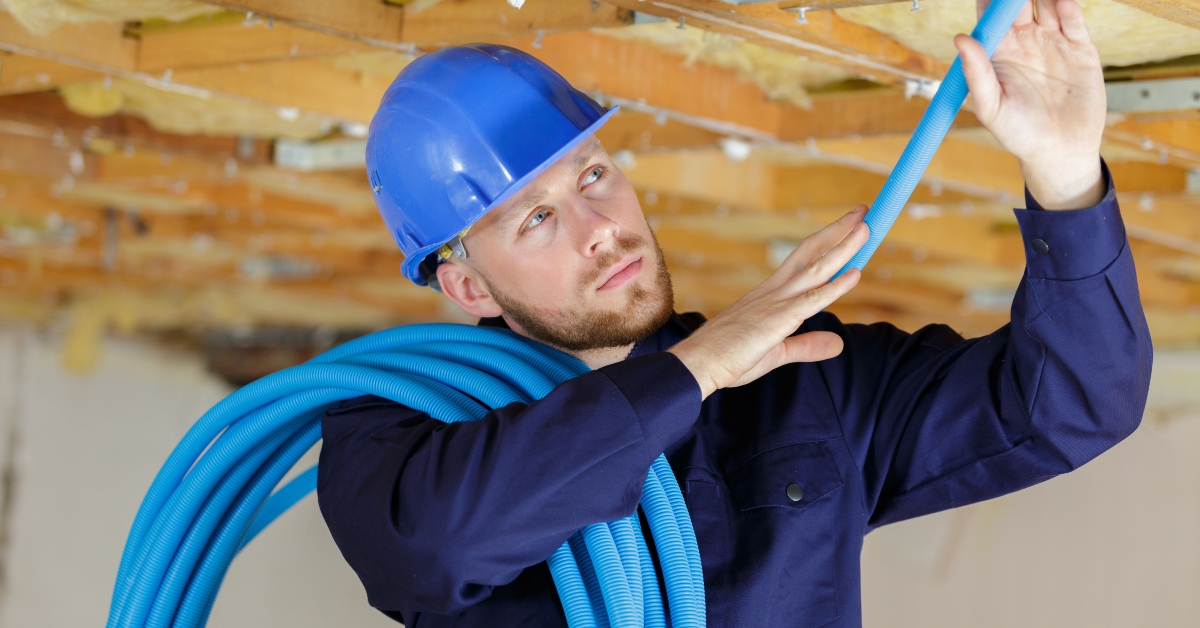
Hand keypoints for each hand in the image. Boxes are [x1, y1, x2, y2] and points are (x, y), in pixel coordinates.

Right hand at [667, 206, 867, 399]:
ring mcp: (776, 303)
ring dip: (844, 247)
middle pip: (812, 253)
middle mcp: (775, 291)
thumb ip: (807, 345)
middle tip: (863, 211)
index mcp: (771, 295)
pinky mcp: (777, 320)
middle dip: (839, 232)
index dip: (828, 243)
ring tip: (866, 227)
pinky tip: (855, 273)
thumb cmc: (728, 358)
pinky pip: (812, 301)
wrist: (697, 365)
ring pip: (817, 269)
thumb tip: (836, 343)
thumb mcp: (775, 352)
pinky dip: (835, 287)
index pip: (805, 261)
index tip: (849, 227)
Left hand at [955, 0, 1105, 208]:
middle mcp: (1023, 42)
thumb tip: (959, 38)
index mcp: (997, 53)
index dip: (990, 1)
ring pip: (1048, 5)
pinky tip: (1062, 2)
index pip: (990, 17)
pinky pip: (1073, 21)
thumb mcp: (991, 107)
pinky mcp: (1080, 48)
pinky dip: (1068, 8)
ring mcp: (1052, 42)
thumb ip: (976, 74)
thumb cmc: (1018, 134)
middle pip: (1019, 4)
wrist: (1060, 152)